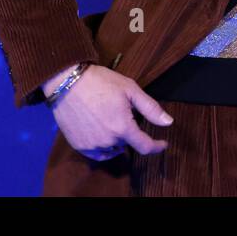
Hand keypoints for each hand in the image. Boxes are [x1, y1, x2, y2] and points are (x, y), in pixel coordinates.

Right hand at [45, 65, 173, 160]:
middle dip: (130, 132)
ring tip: (112, 121)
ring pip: (112, 149)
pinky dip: (103, 148)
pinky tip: (103, 134)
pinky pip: (97, 153)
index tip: (163, 144)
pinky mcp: (78, 145)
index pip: (144, 146)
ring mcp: (91, 145)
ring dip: (117, 141)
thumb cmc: (101, 82)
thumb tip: (168, 122)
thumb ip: (150, 108)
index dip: (156, 147)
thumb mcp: (130, 89)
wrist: (67, 82)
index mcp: (122, 127)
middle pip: (127, 144)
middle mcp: (107, 140)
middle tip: (124, 114)